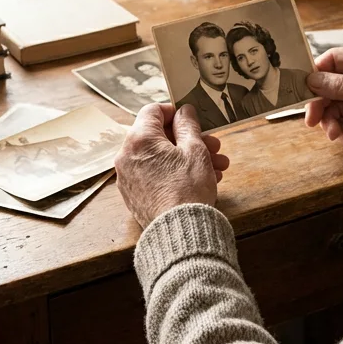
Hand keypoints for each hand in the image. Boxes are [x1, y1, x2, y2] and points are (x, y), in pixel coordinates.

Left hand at [115, 103, 230, 227]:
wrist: (179, 232)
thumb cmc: (188, 189)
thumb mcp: (195, 150)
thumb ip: (188, 125)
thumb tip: (184, 112)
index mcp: (139, 139)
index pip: (153, 111)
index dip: (175, 111)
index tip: (192, 118)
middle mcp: (127, 156)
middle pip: (159, 137)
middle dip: (189, 140)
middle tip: (213, 146)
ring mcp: (128, 178)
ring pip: (161, 158)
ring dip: (188, 158)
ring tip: (216, 167)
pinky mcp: (134, 196)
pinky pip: (155, 175)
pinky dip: (175, 173)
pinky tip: (201, 179)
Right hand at [304, 47, 342, 158]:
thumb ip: (341, 87)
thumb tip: (312, 79)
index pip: (333, 60)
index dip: (317, 73)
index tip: (303, 88)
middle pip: (328, 87)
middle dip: (321, 105)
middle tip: (313, 120)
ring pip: (333, 107)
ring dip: (331, 122)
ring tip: (337, 134)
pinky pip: (342, 123)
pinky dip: (342, 132)